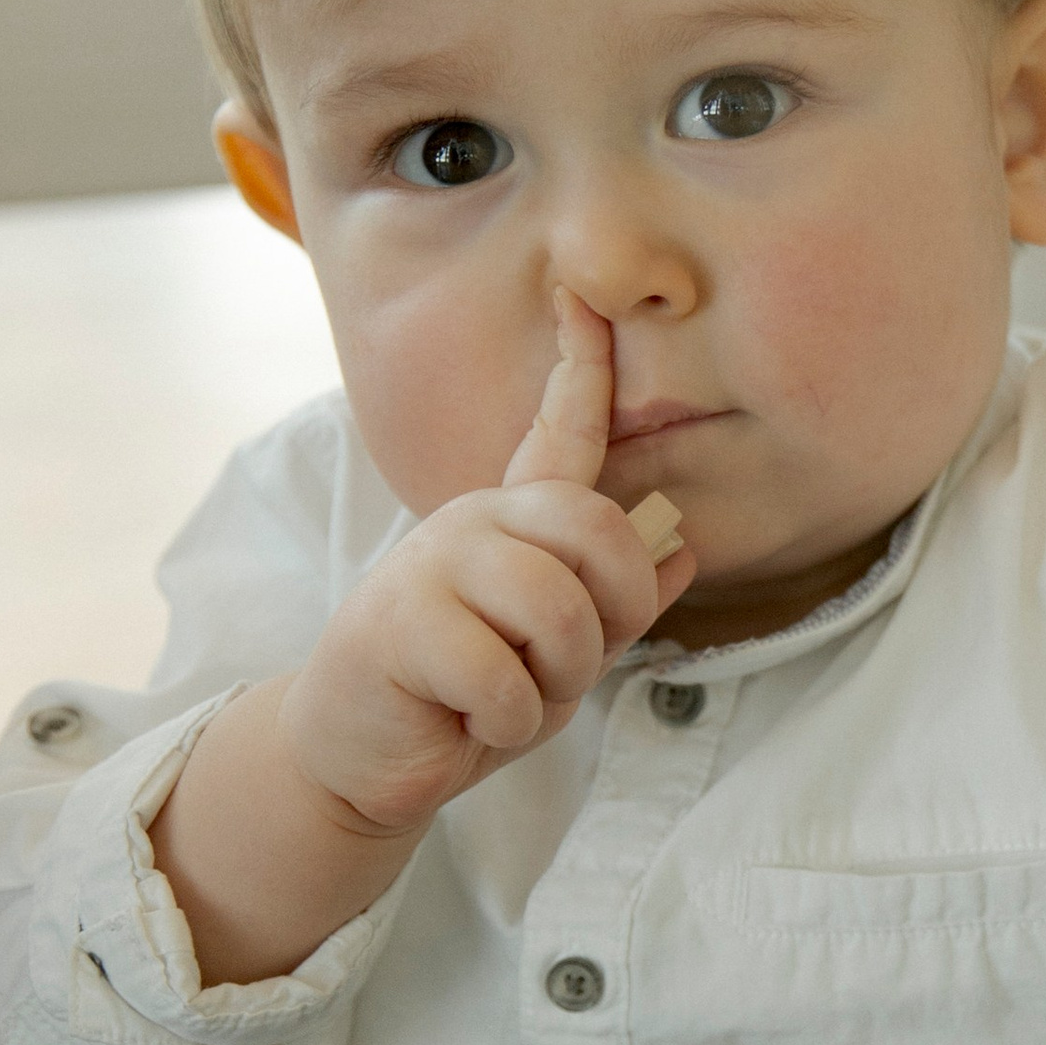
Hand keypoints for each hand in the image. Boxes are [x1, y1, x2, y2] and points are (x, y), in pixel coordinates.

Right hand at [278, 287, 698, 839]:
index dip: (583, 362)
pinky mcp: (401, 623)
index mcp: (513, 518)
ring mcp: (433, 563)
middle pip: (600, 532)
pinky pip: (508, 681)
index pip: (560, 428)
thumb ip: (615, 605)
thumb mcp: (557, 654)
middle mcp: (474, 520)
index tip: (583, 292)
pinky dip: (504, 723)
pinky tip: (463, 718)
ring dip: (553, 684)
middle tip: (562, 666)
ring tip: (506, 696)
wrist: (361, 753)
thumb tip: (684, 549)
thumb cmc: (464, 696)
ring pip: (559, 613)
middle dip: (609, 617)